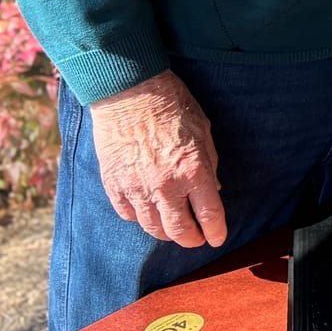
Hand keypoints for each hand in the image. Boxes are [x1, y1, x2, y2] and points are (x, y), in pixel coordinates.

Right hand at [89, 69, 227, 248]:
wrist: (129, 91)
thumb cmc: (171, 105)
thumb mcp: (202, 130)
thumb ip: (209, 163)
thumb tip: (212, 191)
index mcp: (193, 170)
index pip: (209, 214)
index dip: (216, 230)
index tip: (217, 237)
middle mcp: (165, 185)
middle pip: (179, 230)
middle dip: (191, 239)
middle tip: (197, 238)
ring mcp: (136, 188)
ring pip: (152, 227)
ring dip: (166, 232)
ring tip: (173, 228)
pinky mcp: (114, 185)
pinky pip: (128, 215)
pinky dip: (140, 218)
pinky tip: (148, 211)